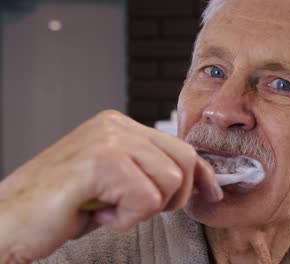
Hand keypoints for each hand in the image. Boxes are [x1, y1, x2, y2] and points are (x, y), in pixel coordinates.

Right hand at [0, 110, 221, 261]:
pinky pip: (145, 200)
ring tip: (107, 208)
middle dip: (172, 197)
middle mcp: (115, 126)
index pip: (181, 146)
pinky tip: (97, 213)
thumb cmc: (63, 204)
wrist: (10, 220)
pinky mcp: (100, 162)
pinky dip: (125, 219)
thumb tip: (196, 180)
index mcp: (120, 125)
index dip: (202, 174)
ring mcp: (108, 140)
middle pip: (183, 162)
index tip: (212, 192)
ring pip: (168, 182)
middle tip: (135, 208)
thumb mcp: (117, 182)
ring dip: (141, 210)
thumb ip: (150, 171)